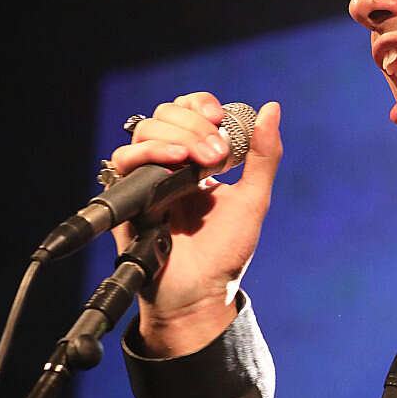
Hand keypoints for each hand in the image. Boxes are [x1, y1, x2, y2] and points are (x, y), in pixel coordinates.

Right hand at [109, 92, 282, 356]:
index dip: (201, 104)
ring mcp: (148, 178)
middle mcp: (170, 164)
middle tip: (218, 155)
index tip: (219, 117)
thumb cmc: (226, 250)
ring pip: (146, 130)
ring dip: (177, 136)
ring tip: (199, 162)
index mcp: (199, 159)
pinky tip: (174, 163)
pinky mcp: (128, 196)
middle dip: (195, 124)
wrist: (199, 292)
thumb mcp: (254, 198)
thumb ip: (264, 155)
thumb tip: (272, 109)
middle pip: (167, 114)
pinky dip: (149, 153)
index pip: (189, 110)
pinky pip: (124, 159)